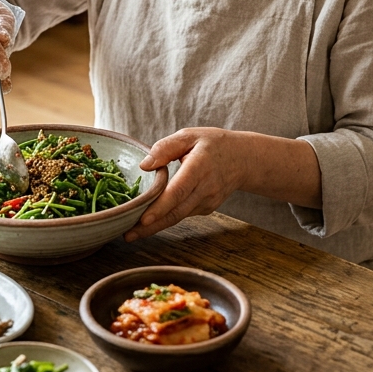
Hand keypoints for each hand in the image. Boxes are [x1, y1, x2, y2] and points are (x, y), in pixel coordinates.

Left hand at [124, 128, 245, 242]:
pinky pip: (182, 214)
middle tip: (128, 235)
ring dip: (155, 226)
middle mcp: (205, 189)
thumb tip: (144, 165)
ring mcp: (208, 201)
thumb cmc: (213, 144)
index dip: (161, 207)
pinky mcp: (206, 208)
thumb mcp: (189, 136)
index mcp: (199, 167)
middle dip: (151, 226)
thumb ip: (165, 148)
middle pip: (176, 212)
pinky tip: (147, 222)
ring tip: (131, 233)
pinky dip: (165, 219)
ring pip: (178, 217)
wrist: (244, 159)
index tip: (143, 219)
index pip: (179, 191)